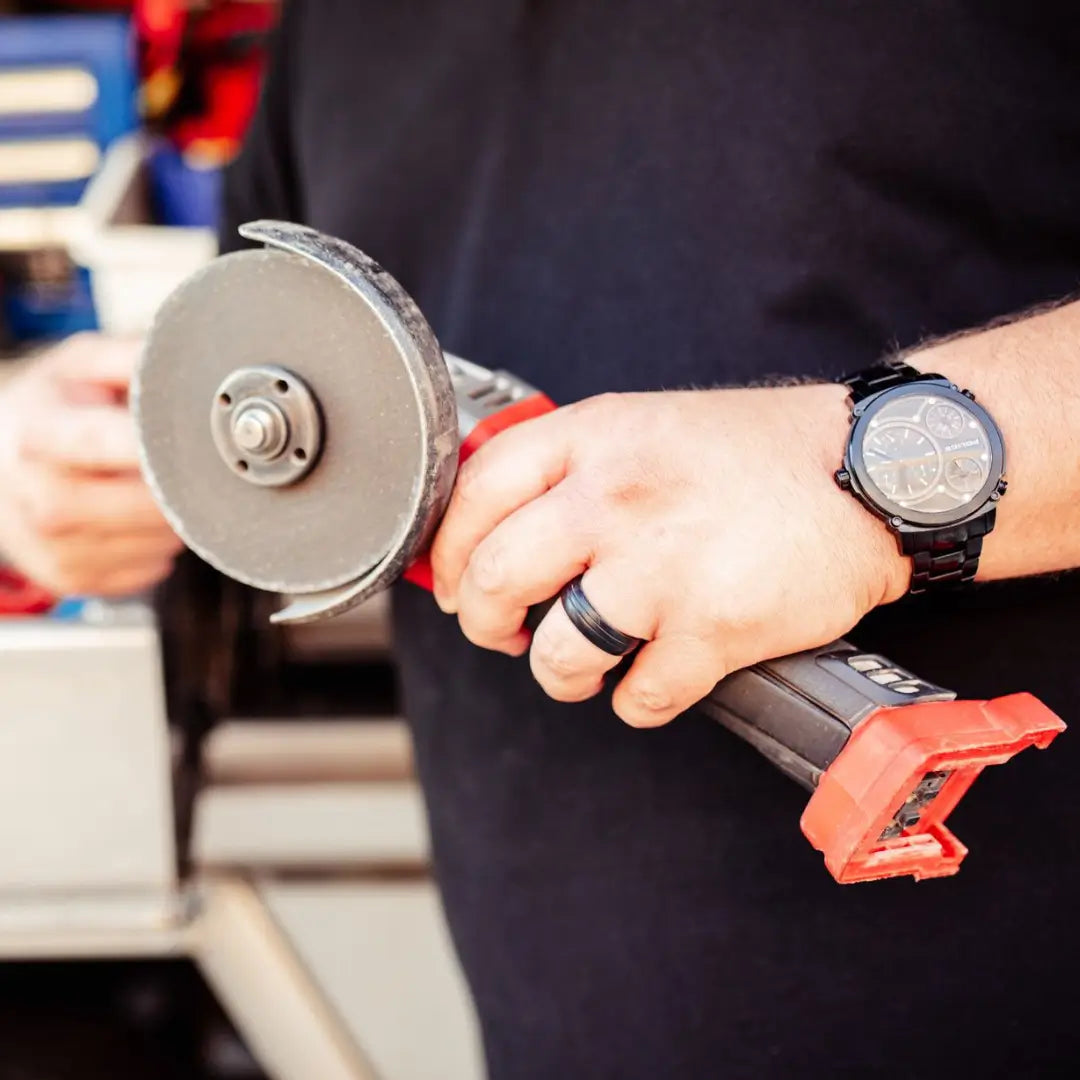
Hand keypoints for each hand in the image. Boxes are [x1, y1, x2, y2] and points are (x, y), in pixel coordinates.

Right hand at [0, 333, 182, 596]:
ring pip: (148, 546)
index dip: (159, 445)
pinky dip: (158, 550)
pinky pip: (141, 573)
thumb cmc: (55, 406)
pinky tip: (144, 522)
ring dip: (173, 523)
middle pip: (134, 506)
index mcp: (39, 430)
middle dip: (176, 491)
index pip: (104, 442)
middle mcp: (36, 491)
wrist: (0, 455)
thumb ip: (133, 357)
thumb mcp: (83, 365)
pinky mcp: (64, 575)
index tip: (199, 442)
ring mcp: (45, 542)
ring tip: (162, 491)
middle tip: (190, 472)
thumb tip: (189, 359)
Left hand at [429, 385, 909, 726]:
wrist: (869, 473)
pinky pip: (636, 698)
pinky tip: (658, 673)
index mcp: (594, 438)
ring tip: (584, 664)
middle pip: (493, 579)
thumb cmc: (760, 453)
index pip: (473, 491)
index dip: (446, 548)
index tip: (452, 580)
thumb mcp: (647, 425)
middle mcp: (614, 499)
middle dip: (484, 623)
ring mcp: (660, 567)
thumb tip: (499, 524)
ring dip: (559, 674)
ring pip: (556, 655)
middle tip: (503, 631)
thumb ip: (572, 466)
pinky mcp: (710, 629)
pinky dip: (638, 699)